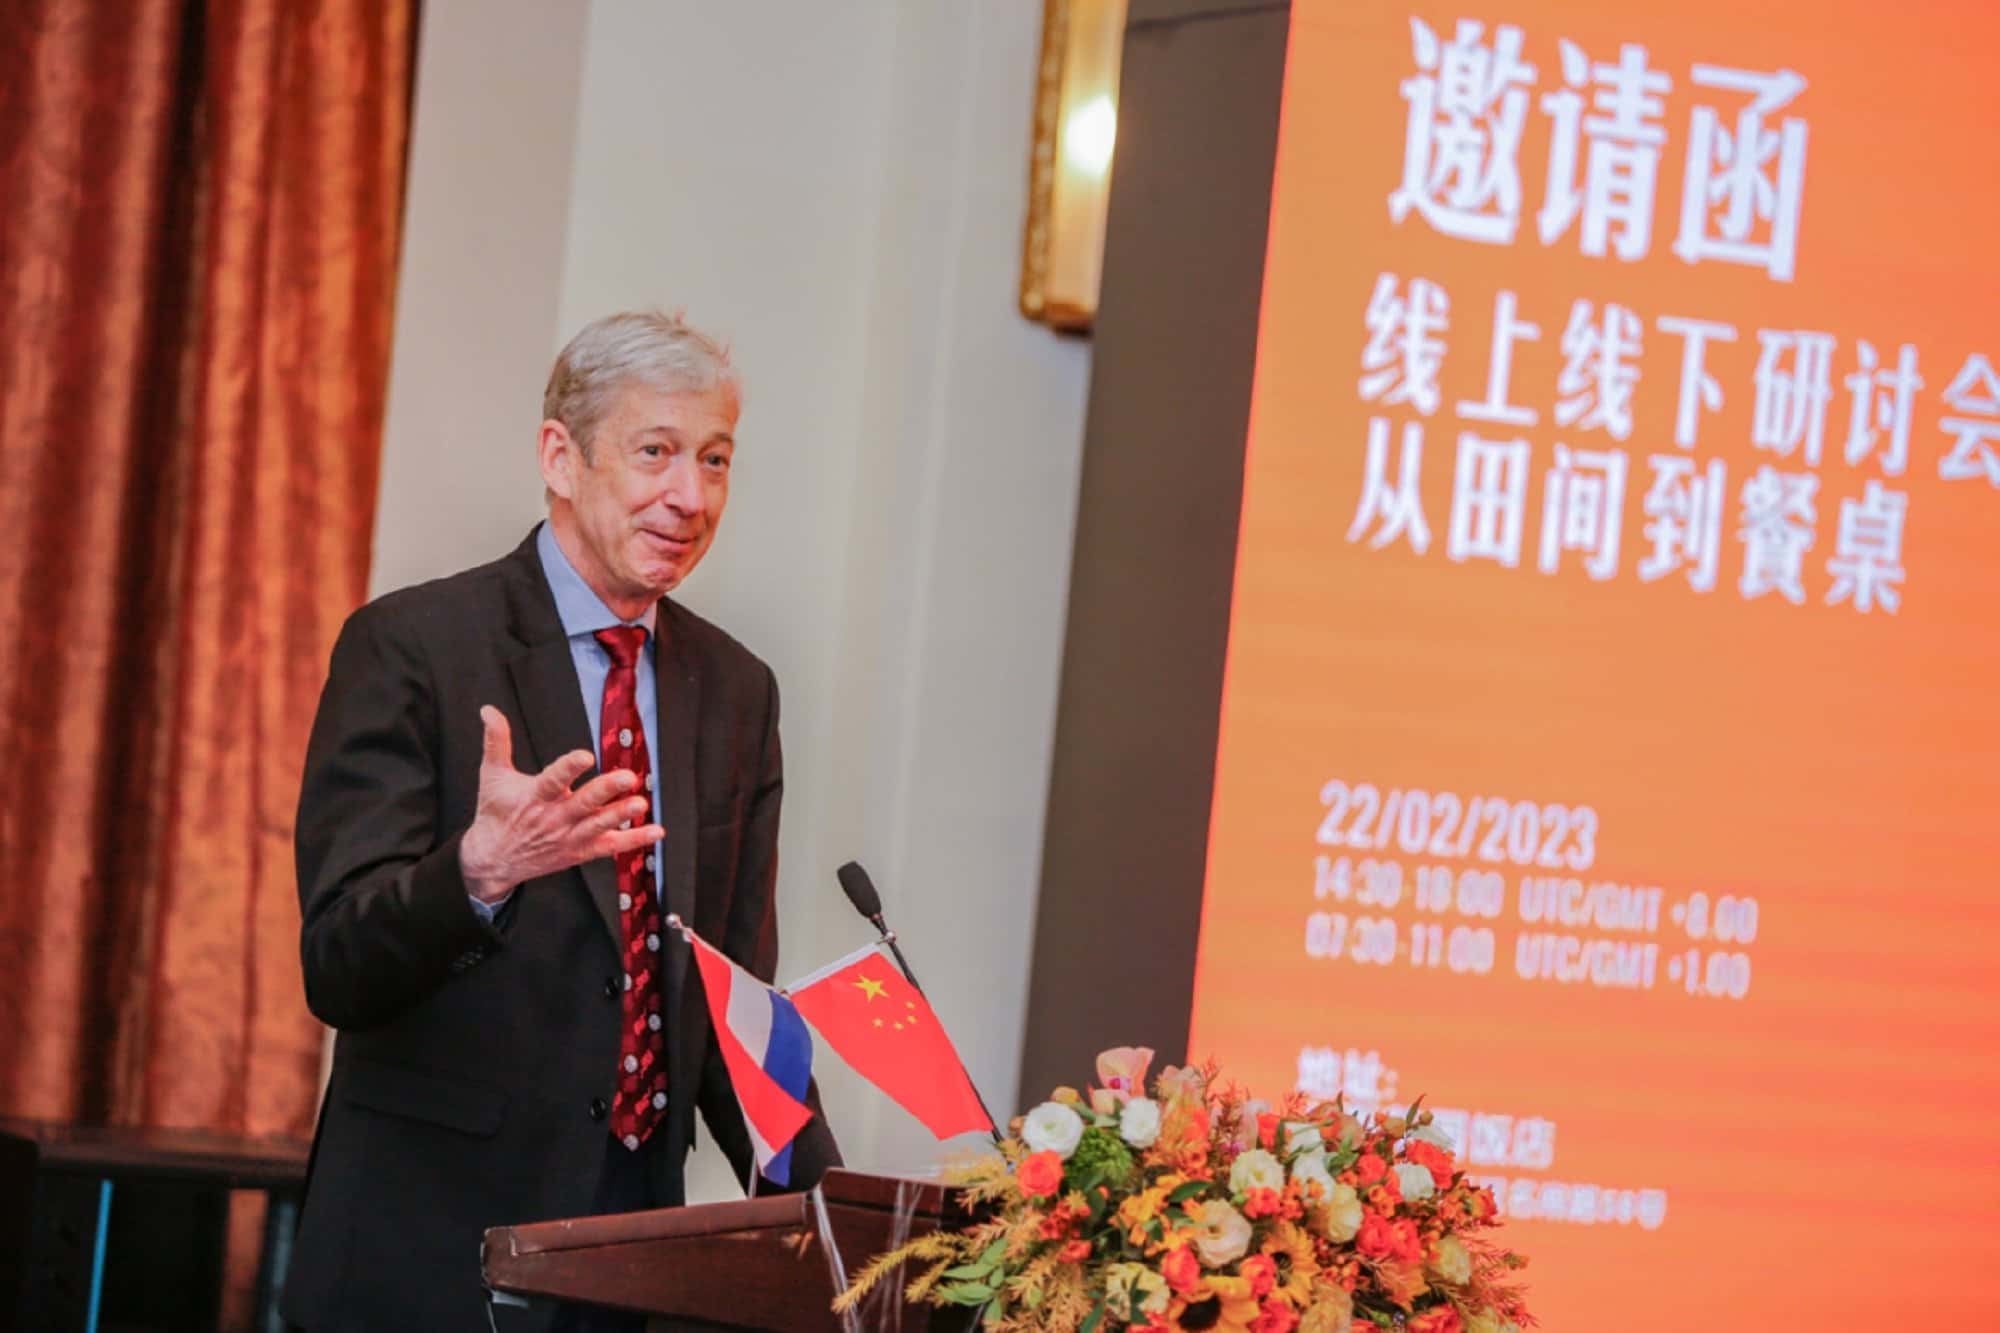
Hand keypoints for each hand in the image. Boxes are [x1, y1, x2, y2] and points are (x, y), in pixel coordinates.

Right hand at [459, 706, 662, 902]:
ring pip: (599, 825)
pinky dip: (634, 840)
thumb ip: (496, 741)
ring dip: (621, 815)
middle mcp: (554, 817)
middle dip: (606, 790)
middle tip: (627, 777)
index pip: (552, 780)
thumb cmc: (496, 813)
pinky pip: (610, 846)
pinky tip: (656, 832)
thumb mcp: (492, 776)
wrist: (493, 860)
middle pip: (583, 803)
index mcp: (534, 796)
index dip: (568, 768)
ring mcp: (569, 836)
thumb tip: (489, 710)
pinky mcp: (580, 851)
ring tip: (641, 803)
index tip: (585, 755)